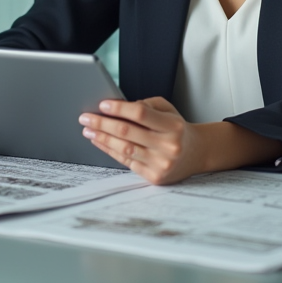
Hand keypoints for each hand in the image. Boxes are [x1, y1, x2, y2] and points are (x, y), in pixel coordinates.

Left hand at [79, 97, 205, 184]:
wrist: (196, 154)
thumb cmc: (177, 129)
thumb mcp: (168, 110)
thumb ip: (146, 105)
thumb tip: (119, 107)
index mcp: (173, 126)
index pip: (140, 114)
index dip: (119, 109)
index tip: (102, 105)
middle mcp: (168, 146)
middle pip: (128, 132)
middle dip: (102, 123)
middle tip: (85, 117)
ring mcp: (161, 164)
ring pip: (124, 149)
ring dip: (102, 138)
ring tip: (88, 130)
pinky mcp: (155, 177)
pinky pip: (127, 162)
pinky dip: (110, 151)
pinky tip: (100, 142)